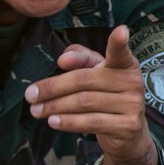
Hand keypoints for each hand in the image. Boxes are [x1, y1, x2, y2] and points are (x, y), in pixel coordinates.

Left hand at [28, 26, 154, 164]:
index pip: (120, 52)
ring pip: (85, 102)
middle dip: (53, 87)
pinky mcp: (128, 126)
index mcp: (125, 65)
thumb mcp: (95, 73)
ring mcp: (133, 105)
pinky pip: (92, 122)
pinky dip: (69, 122)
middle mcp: (132, 82)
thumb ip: (80, 59)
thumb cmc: (106, 96)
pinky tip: (53, 121)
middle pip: (84, 80)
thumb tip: (63, 60)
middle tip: (30, 95)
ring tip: (36, 110)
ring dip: (55, 106)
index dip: (119, 42)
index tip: (121, 31)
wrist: (128, 133)